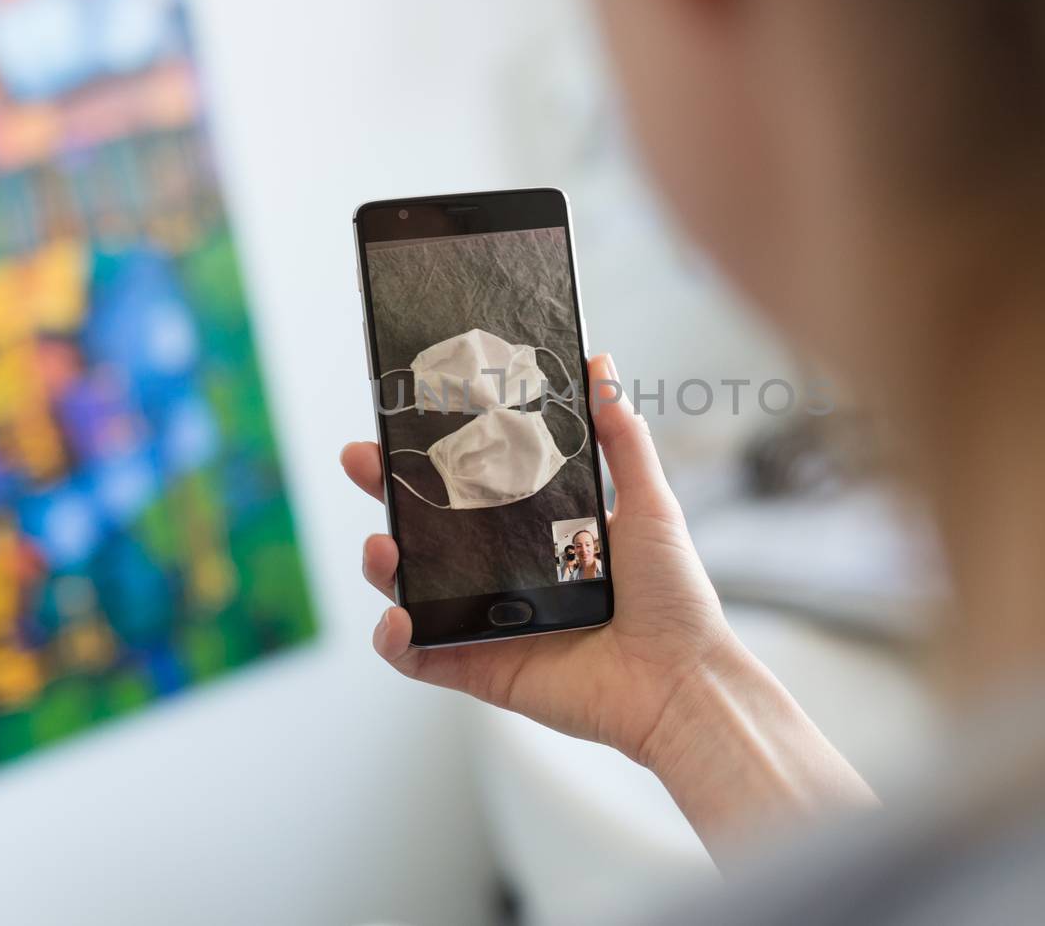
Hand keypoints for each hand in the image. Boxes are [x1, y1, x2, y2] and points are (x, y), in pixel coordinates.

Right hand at [341, 354, 735, 764]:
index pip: (469, 485)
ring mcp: (487, 621)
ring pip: (410, 589)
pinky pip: (418, 657)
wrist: (682, 679)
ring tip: (382, 545)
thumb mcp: (649, 503)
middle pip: (425, 530)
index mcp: (537, 532)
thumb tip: (601, 365)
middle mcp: (505, 574)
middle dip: (385, 493)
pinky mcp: (480, 669)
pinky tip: (397, 618)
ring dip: (382, 565)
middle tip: (362, 460)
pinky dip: (394, 641)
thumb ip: (621, 437)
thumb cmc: (673, 596)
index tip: (403, 417)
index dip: (431, 454)